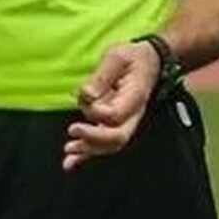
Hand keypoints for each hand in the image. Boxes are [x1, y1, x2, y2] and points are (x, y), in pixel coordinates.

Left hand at [65, 41, 159, 170]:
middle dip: (94, 138)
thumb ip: (102, 74)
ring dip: (88, 150)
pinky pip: (103, 143)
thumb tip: (87, 94)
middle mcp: (131, 114)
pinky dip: (87, 154)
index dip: (99, 111)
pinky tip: (71, 162)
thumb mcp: (117, 56)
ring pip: (109, 145)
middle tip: (73, 130)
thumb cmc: (132, 57)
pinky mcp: (115, 124)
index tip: (85, 98)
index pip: (116, 114)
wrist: (149, 62)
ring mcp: (124, 122)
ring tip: (68, 152)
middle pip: (117, 137)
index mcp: (134, 97)